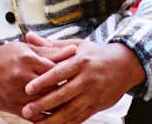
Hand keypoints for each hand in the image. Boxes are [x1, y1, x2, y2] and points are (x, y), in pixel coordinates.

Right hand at [0, 41, 76, 117]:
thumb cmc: (5, 56)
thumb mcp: (25, 49)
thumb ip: (50, 51)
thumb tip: (73, 49)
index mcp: (27, 59)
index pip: (55, 68)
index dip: (69, 72)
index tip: (81, 74)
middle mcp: (22, 77)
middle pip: (52, 87)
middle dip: (66, 89)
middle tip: (80, 91)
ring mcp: (17, 93)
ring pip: (44, 103)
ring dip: (59, 105)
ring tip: (72, 104)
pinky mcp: (12, 106)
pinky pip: (33, 116)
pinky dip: (46, 118)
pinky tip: (57, 116)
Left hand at [22, 34, 145, 123]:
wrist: (125, 64)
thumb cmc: (96, 54)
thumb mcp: (76, 45)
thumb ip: (51, 45)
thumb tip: (30, 37)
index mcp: (81, 61)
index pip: (59, 73)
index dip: (43, 81)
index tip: (27, 89)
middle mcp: (87, 78)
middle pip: (63, 94)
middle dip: (43, 104)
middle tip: (26, 110)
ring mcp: (93, 94)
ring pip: (71, 110)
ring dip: (52, 119)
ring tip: (36, 123)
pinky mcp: (98, 105)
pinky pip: (80, 117)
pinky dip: (66, 123)